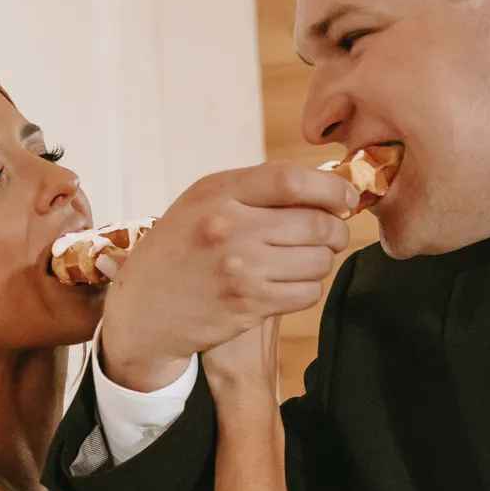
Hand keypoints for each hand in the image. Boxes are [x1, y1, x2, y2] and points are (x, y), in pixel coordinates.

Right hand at [100, 162, 354, 390]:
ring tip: (305, 261)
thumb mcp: (201, 204)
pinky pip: (307, 293)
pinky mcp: (248, 304)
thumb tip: (323, 187)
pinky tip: (290, 283)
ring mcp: (239, 268)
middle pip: (315, 224)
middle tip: (333, 235)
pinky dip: (308, 288)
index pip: (292, 181)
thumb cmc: (179, 251)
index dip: (331, 189)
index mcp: (217, 192)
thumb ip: (253, 191)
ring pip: (317, 261)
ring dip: (322, 262)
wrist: (143, 310)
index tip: (346, 198)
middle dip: (336, 230)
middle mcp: (228, 227)